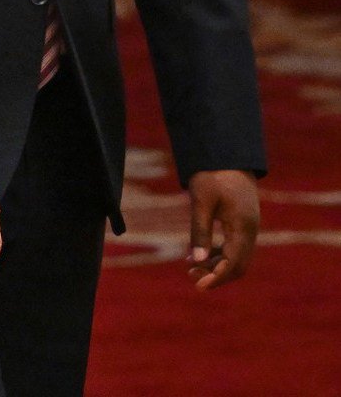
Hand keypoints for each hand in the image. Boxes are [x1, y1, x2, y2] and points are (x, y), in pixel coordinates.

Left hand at [186, 169, 258, 290]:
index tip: (199, 286)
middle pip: (239, 264)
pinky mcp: (242, 222)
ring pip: (236, 256)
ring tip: (190, 269)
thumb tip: (197, 260)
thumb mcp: (201, 201)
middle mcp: (250, 230)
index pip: (234, 262)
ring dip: (216, 265)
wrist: (227, 154)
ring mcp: (248, 226)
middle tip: (192, 279)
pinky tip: (197, 255)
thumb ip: (200, 231)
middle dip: (217, 275)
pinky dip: (218, 253)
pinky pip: (233, 245)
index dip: (218, 277)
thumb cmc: (212, 175)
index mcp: (243, 226)